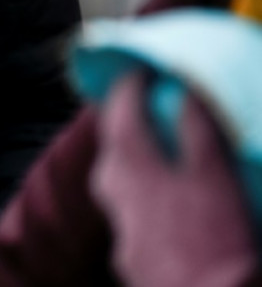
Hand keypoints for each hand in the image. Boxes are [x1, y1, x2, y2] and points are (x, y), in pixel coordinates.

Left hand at [90, 73, 257, 286]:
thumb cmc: (213, 241)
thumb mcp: (212, 177)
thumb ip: (195, 131)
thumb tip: (182, 90)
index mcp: (128, 165)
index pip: (120, 112)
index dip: (129, 86)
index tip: (141, 70)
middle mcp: (113, 193)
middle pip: (114, 147)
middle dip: (128, 122)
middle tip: (148, 106)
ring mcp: (120, 226)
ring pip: (120, 182)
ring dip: (136, 161)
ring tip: (162, 151)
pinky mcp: (131, 255)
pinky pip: (133, 211)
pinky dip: (146, 196)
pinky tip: (168, 203)